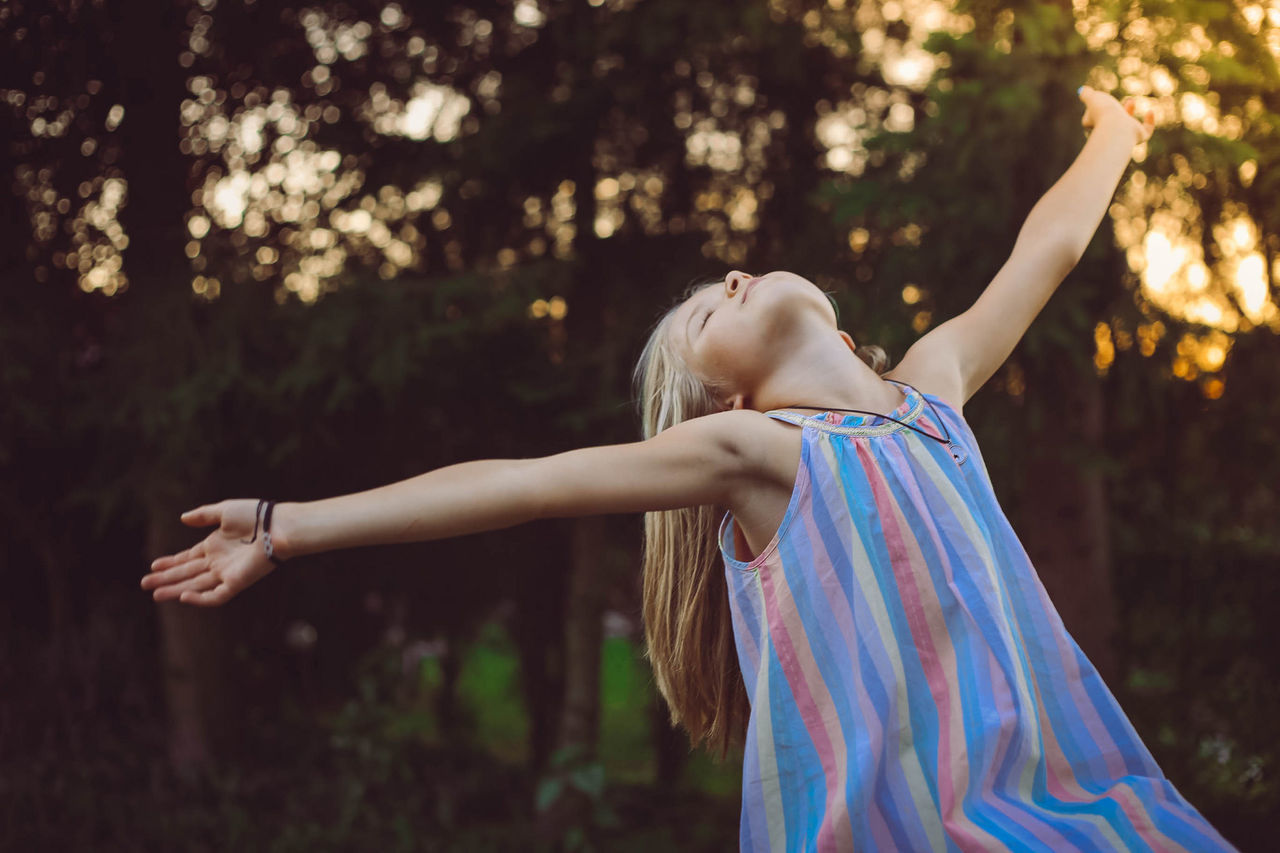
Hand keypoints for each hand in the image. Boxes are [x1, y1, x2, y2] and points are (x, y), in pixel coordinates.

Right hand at [141, 499, 277, 605]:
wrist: (278, 526)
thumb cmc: (256, 516)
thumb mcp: (225, 511)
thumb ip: (203, 515)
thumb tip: (182, 518)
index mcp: (215, 546)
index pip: (188, 558)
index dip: (171, 562)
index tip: (154, 565)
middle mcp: (218, 562)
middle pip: (187, 573)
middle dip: (166, 579)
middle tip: (144, 583)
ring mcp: (227, 573)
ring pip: (196, 586)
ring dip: (175, 590)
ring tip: (155, 594)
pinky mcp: (237, 583)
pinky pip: (216, 596)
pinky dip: (200, 599)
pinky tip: (183, 596)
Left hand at [1079, 84, 1154, 145]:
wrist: (1115, 126)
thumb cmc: (1103, 113)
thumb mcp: (1092, 99)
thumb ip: (1087, 95)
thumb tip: (1082, 90)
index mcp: (1096, 126)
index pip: (1096, 117)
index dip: (1098, 108)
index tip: (1101, 98)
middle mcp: (1111, 133)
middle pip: (1113, 122)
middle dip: (1116, 109)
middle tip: (1120, 99)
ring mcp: (1125, 135)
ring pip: (1127, 127)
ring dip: (1128, 112)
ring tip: (1130, 101)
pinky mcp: (1138, 137)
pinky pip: (1146, 132)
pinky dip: (1149, 123)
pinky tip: (1150, 112)